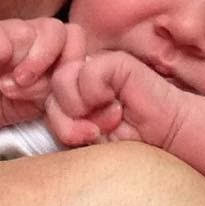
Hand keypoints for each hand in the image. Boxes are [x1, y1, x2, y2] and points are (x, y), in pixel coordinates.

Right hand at [0, 18, 85, 137]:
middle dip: (44, 63)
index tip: (55, 91)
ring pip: (27, 30)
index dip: (68, 64)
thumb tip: (91, 132)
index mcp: (61, 44)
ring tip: (9, 85)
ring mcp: (12, 29)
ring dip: (19, 63)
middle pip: (56, 30)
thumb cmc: (22, 106)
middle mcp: (39, 32)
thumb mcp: (54, 113)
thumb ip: (74, 119)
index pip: (77, 37)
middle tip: (28, 85)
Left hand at [46, 50, 182, 147]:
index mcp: (74, 94)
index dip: (54, 120)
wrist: (167, 141)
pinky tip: (118, 106)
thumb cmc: (128, 144)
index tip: (77, 137)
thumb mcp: (85, 140)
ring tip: (108, 121)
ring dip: (81, 108)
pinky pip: (87, 73)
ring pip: (61, 79)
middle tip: (94, 133)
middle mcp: (83, 77)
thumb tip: (37, 111)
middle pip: (49, 92)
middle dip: (66, 122)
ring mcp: (98, 66)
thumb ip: (62, 124)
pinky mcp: (115, 61)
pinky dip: (97, 94)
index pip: (43, 99)